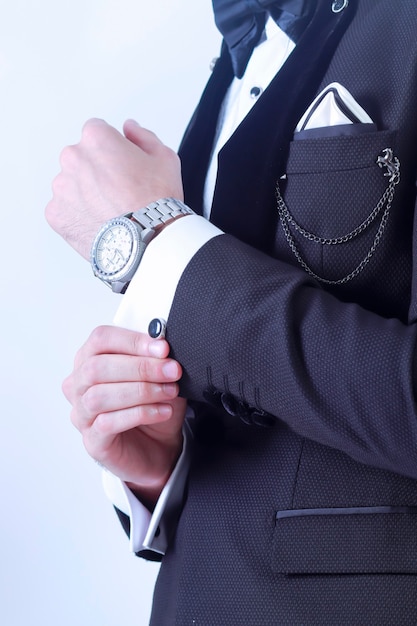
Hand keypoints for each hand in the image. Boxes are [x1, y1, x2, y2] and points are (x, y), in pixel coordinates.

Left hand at [45, 118, 183, 259]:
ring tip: (112, 211)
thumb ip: (143, 136)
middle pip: (82, 158)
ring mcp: (61, 187)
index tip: (123, 166)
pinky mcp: (56, 214)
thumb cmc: (156, 202)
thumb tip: (129, 128)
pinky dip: (79, 215)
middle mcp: (73, 158)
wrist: (147, 242)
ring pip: (72, 185)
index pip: (98, 132)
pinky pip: (65, 210)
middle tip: (120, 191)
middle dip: (97, 170)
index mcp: (96, 139)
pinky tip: (101, 222)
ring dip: (87, 193)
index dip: (114, 149)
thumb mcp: (165, 158)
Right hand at [63, 325, 186, 503]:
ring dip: (141, 391)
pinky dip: (140, 413)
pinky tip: (162, 411)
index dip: (132, 341)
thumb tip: (161, 342)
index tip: (163, 348)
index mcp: (90, 360)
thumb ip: (156, 358)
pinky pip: (107, 423)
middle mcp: (79, 385)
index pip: (100, 339)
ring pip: (99, 396)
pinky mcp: (92, 441)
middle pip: (97, 367)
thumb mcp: (159, 376)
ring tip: (169, 392)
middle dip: (140, 367)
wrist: (159, 447)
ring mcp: (81, 414)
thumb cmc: (153, 405)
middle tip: (172, 370)